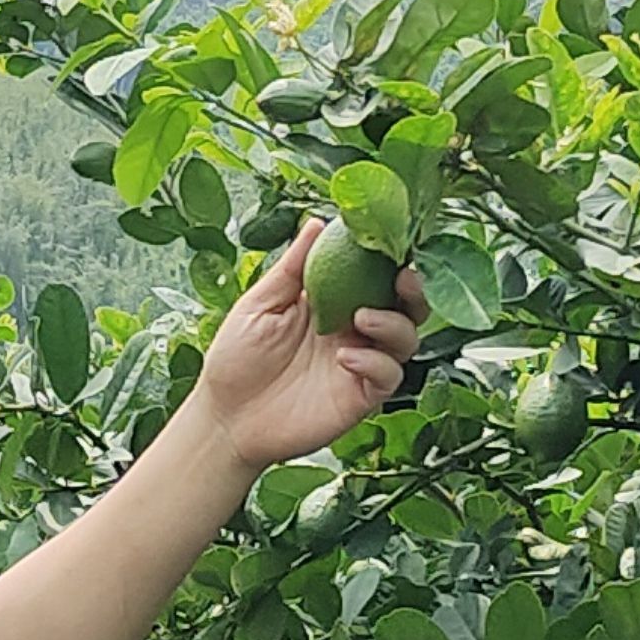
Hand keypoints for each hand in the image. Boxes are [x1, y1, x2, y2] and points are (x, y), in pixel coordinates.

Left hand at [191, 214, 426, 473]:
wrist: (226, 418)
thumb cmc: (237, 359)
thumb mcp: (261, 304)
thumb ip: (293, 267)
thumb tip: (317, 222)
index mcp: (335, 303)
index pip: (376, 277)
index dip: (391, 260)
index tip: (392, 242)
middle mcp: (354, 331)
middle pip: (406, 307)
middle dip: (413, 290)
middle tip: (403, 278)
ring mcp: (360, 364)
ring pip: (406, 340)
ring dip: (394, 324)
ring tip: (361, 317)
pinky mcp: (359, 398)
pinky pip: (387, 378)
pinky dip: (376, 363)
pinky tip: (347, 357)